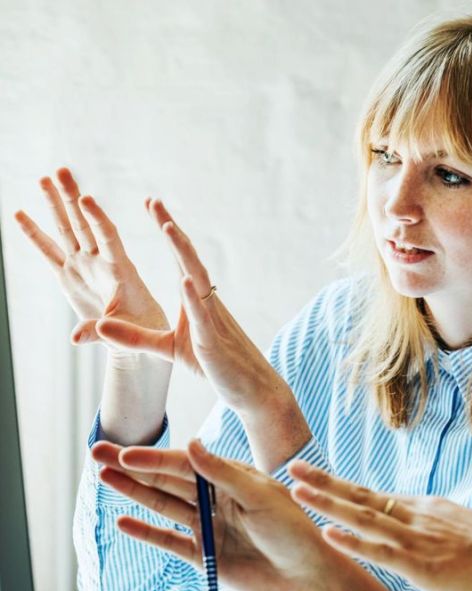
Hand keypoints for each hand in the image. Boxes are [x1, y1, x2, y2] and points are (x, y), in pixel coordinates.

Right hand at [15, 168, 168, 347]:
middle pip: (84, 223)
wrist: (137, 334)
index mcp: (120, 269)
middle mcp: (100, 261)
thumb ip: (101, 332)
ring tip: (44, 179)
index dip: (97, 218)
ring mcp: (83, 265)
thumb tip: (74, 339)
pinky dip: (34, 234)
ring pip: (66, 230)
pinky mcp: (69, 276)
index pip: (108, 237)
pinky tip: (20, 214)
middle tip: (61, 171)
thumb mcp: (127, 332)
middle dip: (72, 198)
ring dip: (55, 205)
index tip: (87, 198)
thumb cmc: (141, 329)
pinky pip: (48, 251)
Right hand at [93, 439, 394, 590]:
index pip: (184, 464)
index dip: (153, 458)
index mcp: (231, 477)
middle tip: (97, 451)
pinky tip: (123, 520)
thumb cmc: (294, 529)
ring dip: (133, 492)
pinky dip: (147, 531)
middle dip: (132, 466)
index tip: (125, 452)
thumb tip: (192, 443)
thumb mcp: (261, 496)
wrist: (308, 575)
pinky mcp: (206, 554)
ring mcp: (208, 525)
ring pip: (163, 505)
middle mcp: (216, 497)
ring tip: (103, 477)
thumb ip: (223, 473)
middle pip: (166, 479)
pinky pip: (169, 540)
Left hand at [94, 200, 310, 468]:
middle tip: (153, 201)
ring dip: (183, 253)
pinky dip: (194, 297)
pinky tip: (186, 280)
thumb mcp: (167, 349)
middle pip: (188, 258)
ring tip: (168, 228)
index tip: (152, 204)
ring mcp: (212, 318)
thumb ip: (134, 337)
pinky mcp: (213, 341)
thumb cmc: (214, 365)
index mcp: (196, 300)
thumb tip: (100, 324)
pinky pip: (204, 316)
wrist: (251, 389)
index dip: (167, 231)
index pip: (180, 258)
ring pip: (197, 278)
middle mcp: (205, 301)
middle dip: (171, 228)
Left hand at [289, 460, 471, 590]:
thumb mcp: (461, 534)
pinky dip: (353, 541)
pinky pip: (381, 551)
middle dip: (324, 482)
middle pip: (361, 495)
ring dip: (327, 502)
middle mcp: (417, 515)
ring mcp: (418, 537)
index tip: (317, 478)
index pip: (374, 496)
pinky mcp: (422, 564)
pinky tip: (328, 532)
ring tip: (297, 489)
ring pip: (363, 516)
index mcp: (425, 508)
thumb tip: (422, 538)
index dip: (342, 487)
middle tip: (292, 467)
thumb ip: (436, 532)